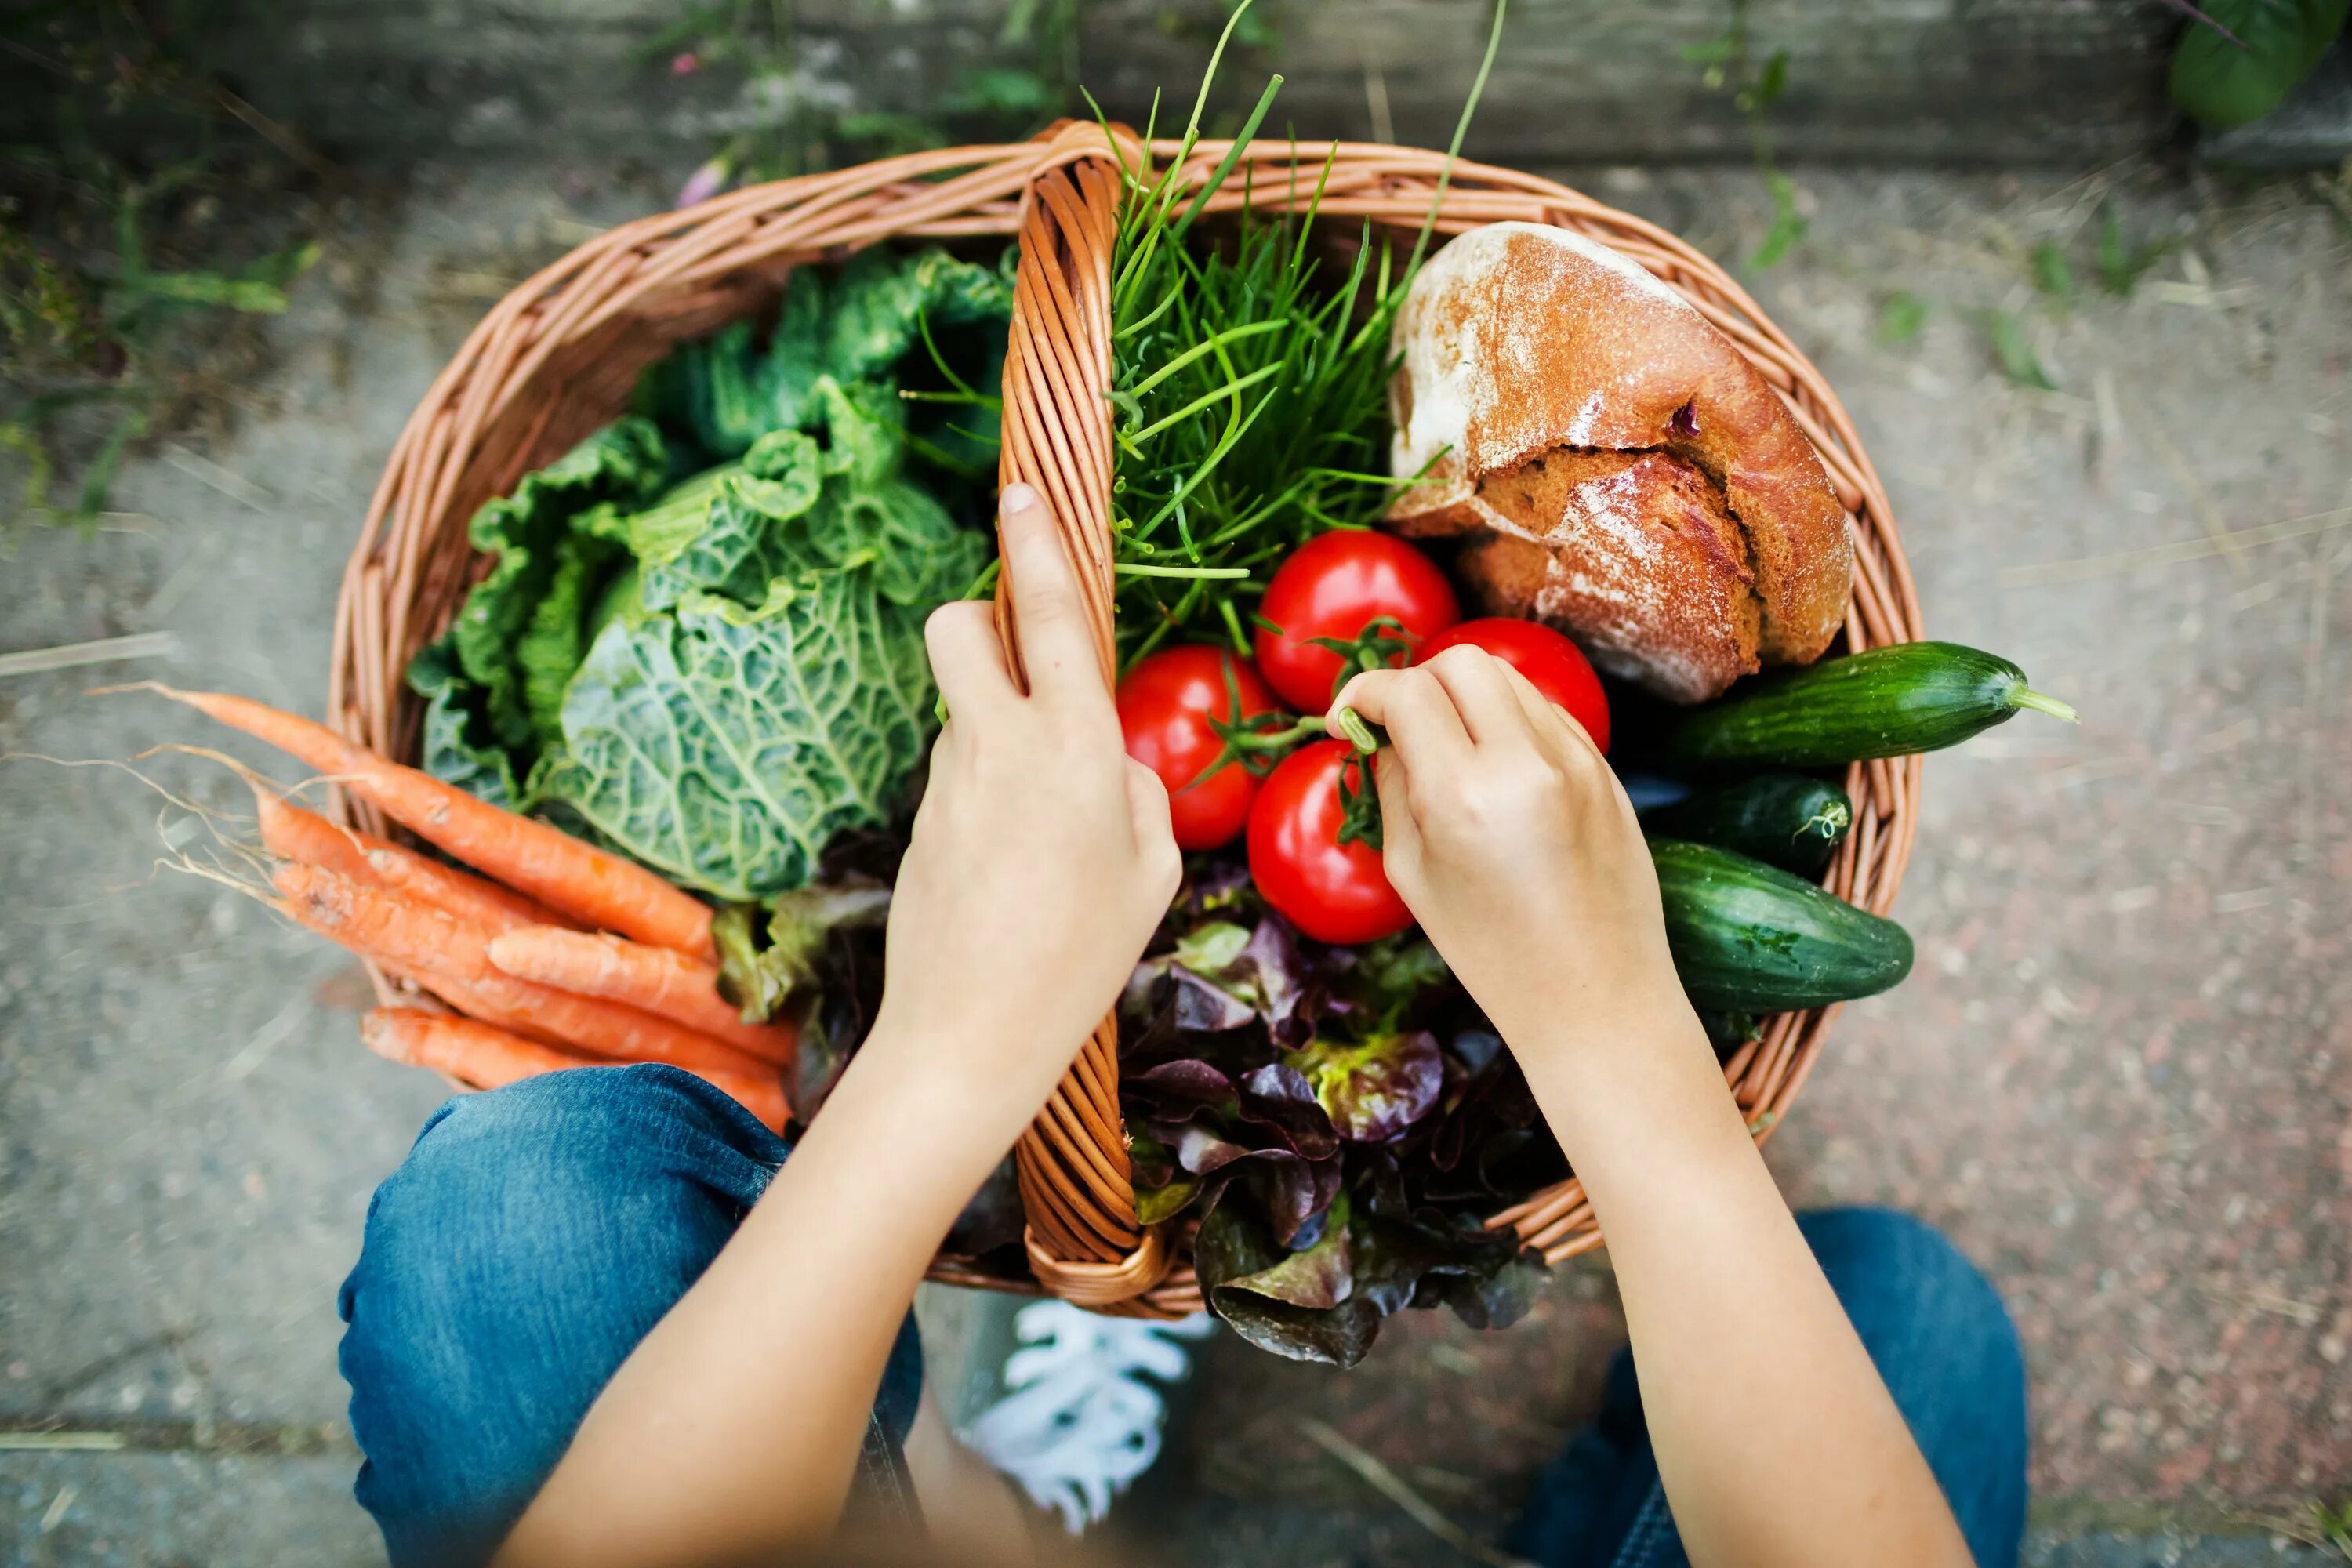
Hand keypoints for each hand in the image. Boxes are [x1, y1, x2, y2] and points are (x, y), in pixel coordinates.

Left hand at [870, 482, 1181, 1125]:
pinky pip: (960, 780)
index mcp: (1073, 745)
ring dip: (999, 737)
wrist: (968, 1034)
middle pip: (961, 628)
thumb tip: (1107, 760)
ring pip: (967, 714)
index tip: (1020, 491)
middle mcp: (999, 745)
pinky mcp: (919, 822)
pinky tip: (1011, 879)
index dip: (1036, 545)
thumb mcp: (1149, 870)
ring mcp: (948, 782)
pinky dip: (987, 802)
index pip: (1051, 615)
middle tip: (1017, 663)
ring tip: (1042, 843)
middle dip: (980, 618)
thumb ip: (1136, 792)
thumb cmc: (1080, 956)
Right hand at [1329, 645, 1690, 1063]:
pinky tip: (1496, 768)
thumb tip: (1380, 733)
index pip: (1406, 692)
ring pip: (1508, 678)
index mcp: (1464, 795)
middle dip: (1417, 681)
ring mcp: (1576, 761)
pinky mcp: (1604, 770)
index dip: (1362, 694)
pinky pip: (1546, 712)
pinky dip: (1510, 719)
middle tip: (1398, 727)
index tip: (1346, 722)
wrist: (1595, 995)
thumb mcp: (1414, 874)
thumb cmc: (1492, 952)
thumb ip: (1391, 788)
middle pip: (1461, 662)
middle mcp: (1526, 763)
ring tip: (1449, 748)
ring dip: (1465, 696)